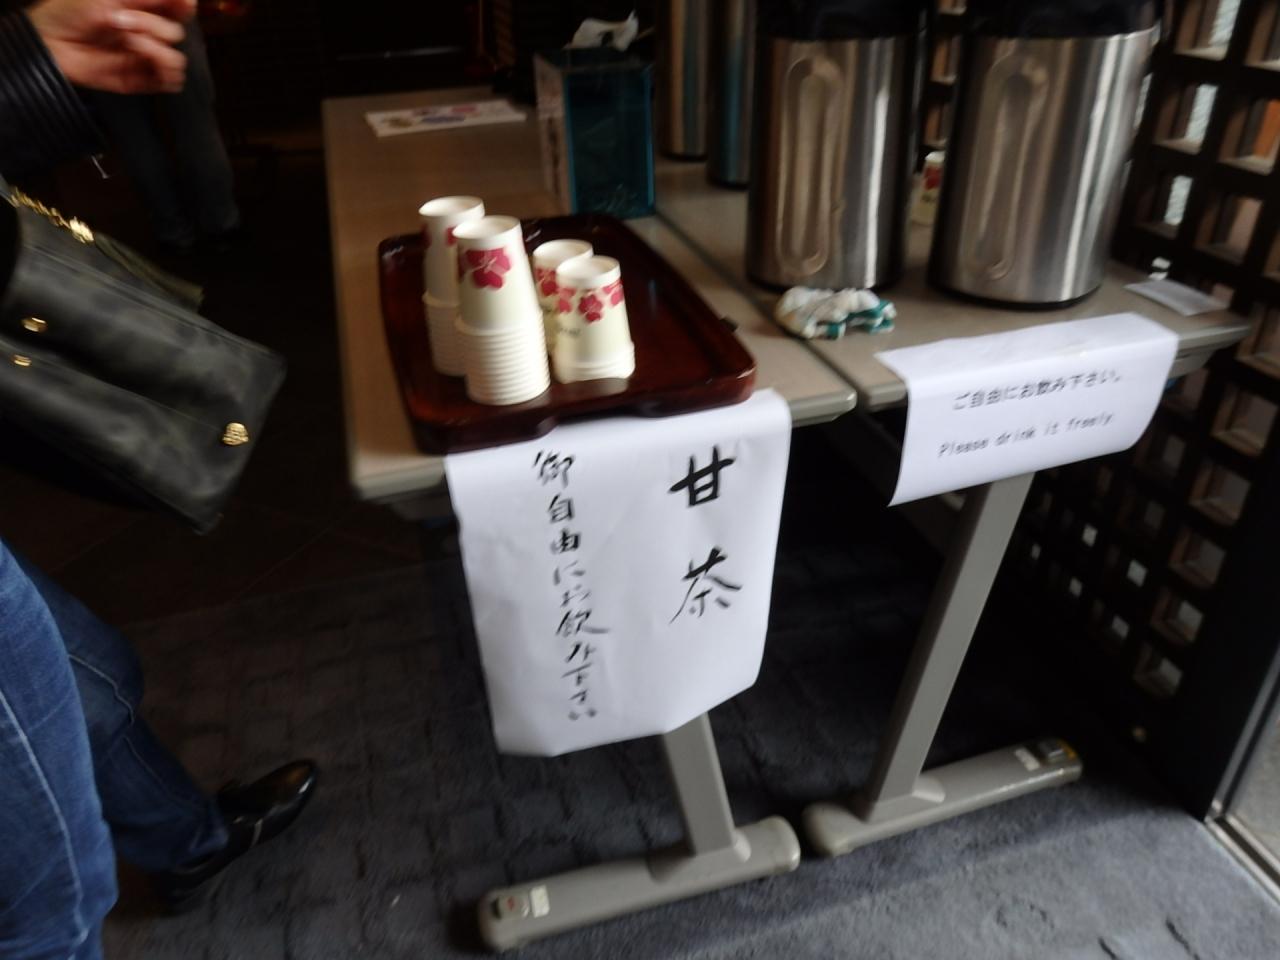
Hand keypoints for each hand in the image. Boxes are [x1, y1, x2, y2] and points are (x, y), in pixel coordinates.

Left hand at [27, 0, 196, 94]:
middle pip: (175, 33)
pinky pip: (169, 81)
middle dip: (152, 25)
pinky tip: (141, 57)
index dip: (184, 6)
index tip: (183, 3)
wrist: (49, 40)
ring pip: (176, 58)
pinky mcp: (139, 80)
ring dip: (155, 48)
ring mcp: (143, 58)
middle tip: (121, 20)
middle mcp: (146, 34)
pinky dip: (162, 70)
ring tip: (128, 41)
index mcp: (142, 11)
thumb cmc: (70, 12)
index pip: (178, 9)